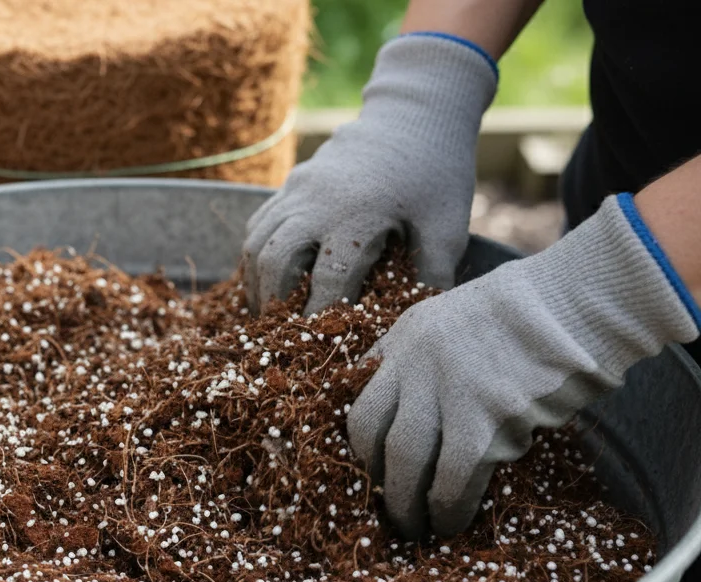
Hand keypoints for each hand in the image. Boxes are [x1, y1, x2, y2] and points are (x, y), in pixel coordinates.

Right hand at [244, 33, 496, 315]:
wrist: (415, 112)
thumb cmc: (437, 171)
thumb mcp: (448, 225)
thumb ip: (433, 275)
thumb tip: (421, 324)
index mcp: (356, 216)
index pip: (327, 281)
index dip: (319, 318)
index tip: (318, 346)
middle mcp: (316, 203)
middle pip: (274, 262)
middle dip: (275, 304)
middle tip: (282, 333)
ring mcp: (298, 189)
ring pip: (256, 242)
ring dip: (258, 282)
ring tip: (268, 311)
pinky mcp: (292, 182)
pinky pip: (258, 223)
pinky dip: (256, 254)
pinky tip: (268, 276)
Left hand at [348, 194, 700, 538]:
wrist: (577, 303)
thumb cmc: (523, 314)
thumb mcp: (448, 319)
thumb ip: (416, 358)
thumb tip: (398, 408)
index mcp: (403, 340)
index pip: (360, 403)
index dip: (362, 449)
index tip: (374, 473)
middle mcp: (416, 365)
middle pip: (374, 437)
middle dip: (379, 481)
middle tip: (390, 510)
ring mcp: (449, 391)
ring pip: (409, 463)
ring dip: (409, 505)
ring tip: (419, 529)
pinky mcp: (489, 417)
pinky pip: (456, 477)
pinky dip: (450, 506)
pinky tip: (453, 523)